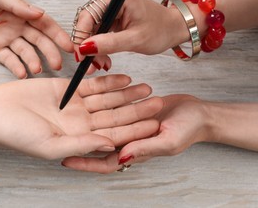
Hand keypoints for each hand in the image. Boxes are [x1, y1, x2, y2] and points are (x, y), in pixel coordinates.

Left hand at [0, 0, 72, 77]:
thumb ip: (17, 5)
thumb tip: (39, 14)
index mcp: (19, 11)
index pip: (44, 24)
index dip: (58, 35)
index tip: (69, 46)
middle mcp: (16, 26)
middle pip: (39, 41)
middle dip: (50, 52)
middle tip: (58, 65)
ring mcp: (5, 39)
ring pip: (25, 53)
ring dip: (34, 61)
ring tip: (38, 70)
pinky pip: (8, 60)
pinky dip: (17, 67)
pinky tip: (23, 73)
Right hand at [0, 74, 163, 159]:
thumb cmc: (16, 133)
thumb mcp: (50, 144)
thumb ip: (81, 144)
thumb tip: (109, 145)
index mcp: (78, 140)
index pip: (113, 134)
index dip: (134, 129)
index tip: (155, 123)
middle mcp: (80, 123)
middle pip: (115, 115)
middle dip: (137, 109)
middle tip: (159, 101)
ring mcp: (74, 105)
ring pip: (107, 98)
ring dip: (126, 93)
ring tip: (147, 86)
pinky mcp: (66, 89)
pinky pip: (92, 84)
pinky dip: (108, 80)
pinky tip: (124, 76)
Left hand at [62, 94, 209, 172]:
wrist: (200, 113)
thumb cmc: (189, 130)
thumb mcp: (168, 141)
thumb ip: (145, 149)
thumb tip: (122, 157)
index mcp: (134, 152)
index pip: (104, 162)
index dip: (85, 162)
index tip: (64, 160)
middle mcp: (128, 140)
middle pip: (97, 144)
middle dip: (78, 143)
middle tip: (57, 137)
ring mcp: (129, 125)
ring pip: (102, 125)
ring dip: (87, 122)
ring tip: (66, 115)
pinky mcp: (131, 111)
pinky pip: (112, 108)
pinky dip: (102, 103)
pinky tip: (89, 96)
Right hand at [73, 0, 190, 62]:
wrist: (173, 28)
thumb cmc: (161, 29)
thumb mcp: (135, 40)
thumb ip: (109, 43)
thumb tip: (85, 48)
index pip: (88, 15)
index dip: (81, 37)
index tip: (81, 56)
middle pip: (86, 23)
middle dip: (87, 46)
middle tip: (91, 65)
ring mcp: (109, 6)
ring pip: (89, 30)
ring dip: (92, 49)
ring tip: (101, 64)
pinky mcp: (110, 16)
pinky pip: (96, 32)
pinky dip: (98, 47)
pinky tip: (103, 58)